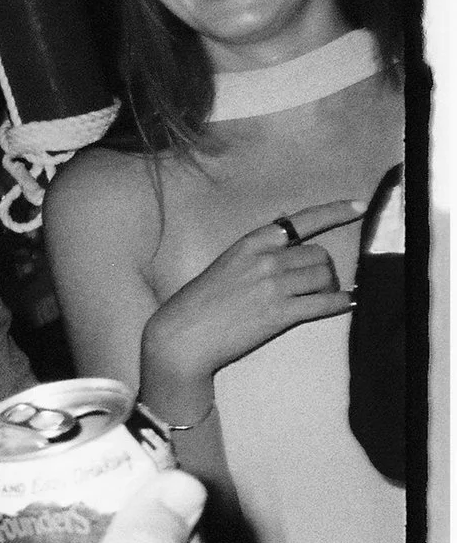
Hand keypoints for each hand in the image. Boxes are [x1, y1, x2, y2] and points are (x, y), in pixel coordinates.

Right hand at [140, 199, 362, 422]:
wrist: (182, 336)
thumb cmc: (199, 302)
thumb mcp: (226, 264)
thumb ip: (257, 250)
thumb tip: (288, 230)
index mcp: (250, 243)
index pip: (301, 220)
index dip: (335, 211)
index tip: (360, 206)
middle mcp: (266, 260)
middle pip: (319, 255)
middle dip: (322, 268)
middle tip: (314, 283)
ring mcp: (275, 287)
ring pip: (325, 277)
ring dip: (328, 287)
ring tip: (317, 298)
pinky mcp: (282, 314)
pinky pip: (327, 303)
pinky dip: (341, 303)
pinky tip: (346, 304)